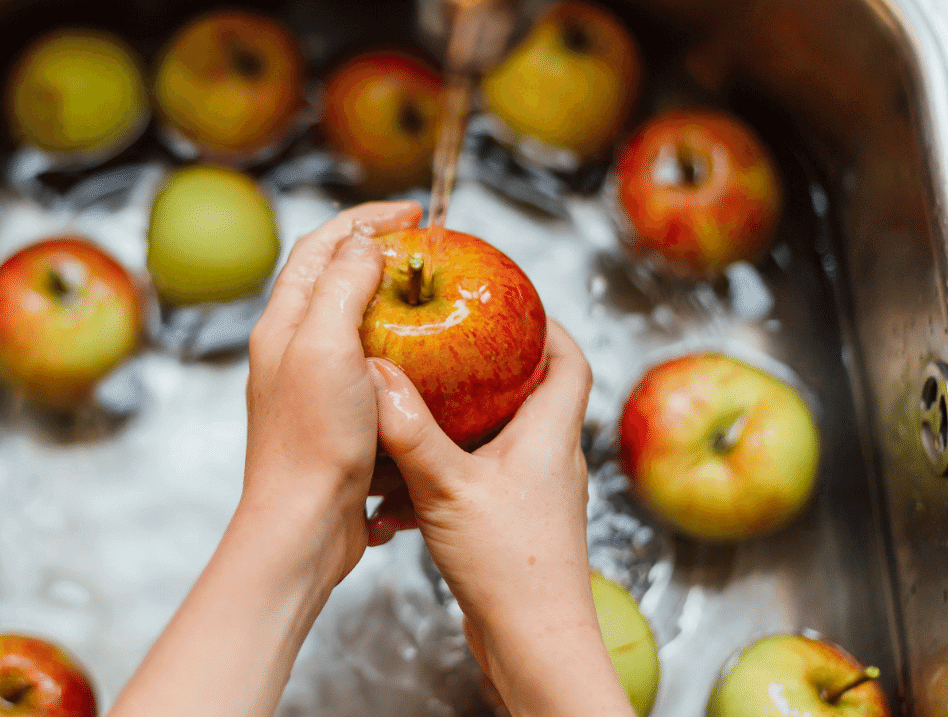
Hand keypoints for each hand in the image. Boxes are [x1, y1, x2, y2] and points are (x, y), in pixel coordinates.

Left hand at [241, 199, 421, 590]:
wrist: (303, 526)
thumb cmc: (313, 439)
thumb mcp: (326, 346)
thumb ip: (343, 285)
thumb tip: (364, 241)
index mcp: (284, 323)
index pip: (320, 247)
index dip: (364, 219)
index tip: (411, 212)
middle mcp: (293, 348)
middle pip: (333, 278)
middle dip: (377, 251)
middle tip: (424, 245)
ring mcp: (314, 384)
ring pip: (353, 322)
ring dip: (389, 299)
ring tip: (430, 293)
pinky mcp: (337, 418)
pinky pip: (370, 366)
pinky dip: (399, 349)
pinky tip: (427, 360)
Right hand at [368, 320, 633, 716]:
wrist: (533, 645)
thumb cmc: (511, 569)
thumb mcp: (450, 489)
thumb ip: (412, 432)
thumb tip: (378, 376)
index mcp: (550, 436)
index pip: (569, 361)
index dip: (547, 326)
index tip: (512, 303)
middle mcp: (550, 459)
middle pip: (531, 393)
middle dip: (489, 369)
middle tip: (447, 348)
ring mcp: (533, 494)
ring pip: (498, 438)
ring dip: (459, 424)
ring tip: (415, 409)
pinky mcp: (514, 524)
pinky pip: (478, 479)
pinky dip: (444, 472)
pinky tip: (401, 488)